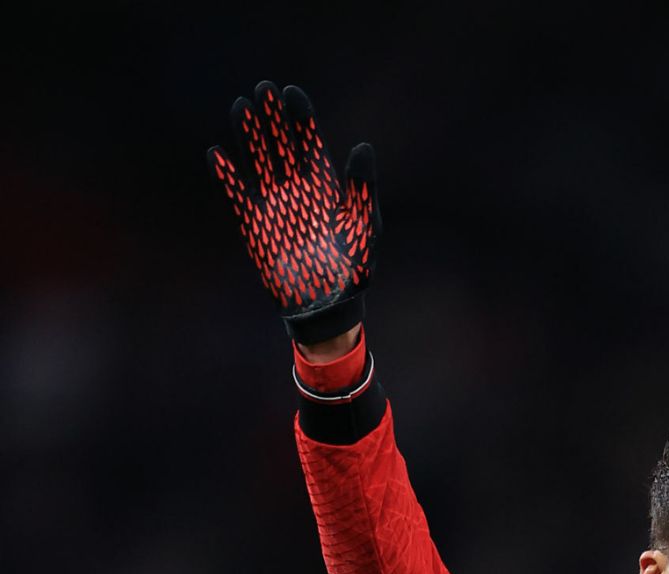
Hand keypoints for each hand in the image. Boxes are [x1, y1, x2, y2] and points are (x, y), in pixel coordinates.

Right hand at [209, 82, 379, 343]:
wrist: (329, 304)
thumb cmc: (354, 266)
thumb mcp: (364, 224)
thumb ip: (362, 187)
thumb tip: (361, 146)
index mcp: (325, 187)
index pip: (310, 143)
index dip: (300, 118)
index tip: (291, 92)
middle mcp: (298, 190)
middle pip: (281, 145)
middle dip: (272, 117)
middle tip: (263, 88)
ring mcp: (274, 205)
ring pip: (258, 162)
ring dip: (249, 135)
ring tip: (240, 105)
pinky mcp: (255, 225)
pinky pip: (237, 196)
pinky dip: (227, 177)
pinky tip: (217, 153)